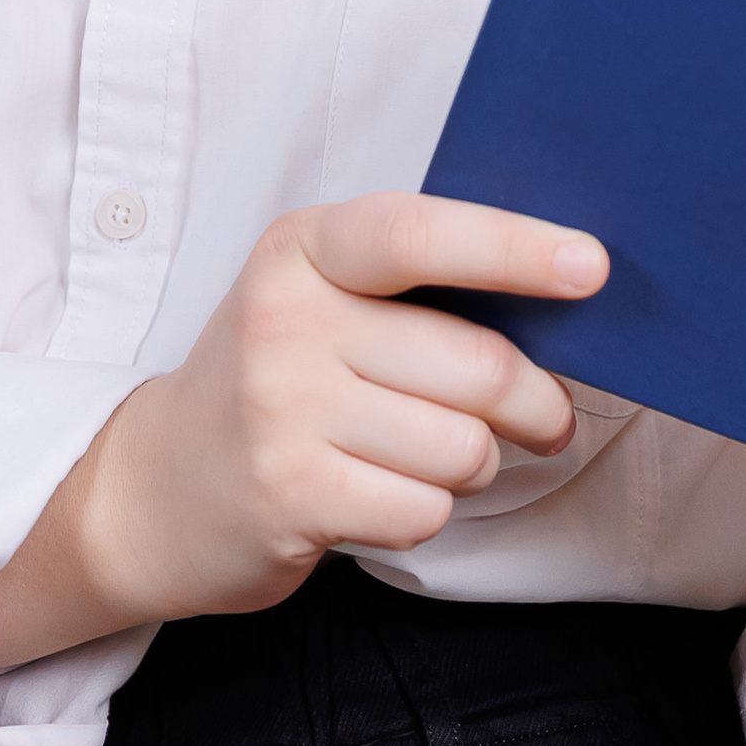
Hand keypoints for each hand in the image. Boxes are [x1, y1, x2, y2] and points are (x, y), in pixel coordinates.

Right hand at [0, 195, 598, 677]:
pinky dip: (424, 512)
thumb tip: (565, 299)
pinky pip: (424, 509)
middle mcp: (284, 319)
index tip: (591, 267)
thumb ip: (415, 289)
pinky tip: (375, 494)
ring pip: (462, 448)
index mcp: (301, 249)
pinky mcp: (288, 493)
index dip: (513, 247)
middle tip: (543, 418)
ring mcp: (280, 409)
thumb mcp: (320, 300)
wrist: (154, 488)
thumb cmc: (276, 383)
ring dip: (470, 466)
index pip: (418, 234)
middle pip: (475, 366)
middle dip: (535, 404)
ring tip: (420, 456)